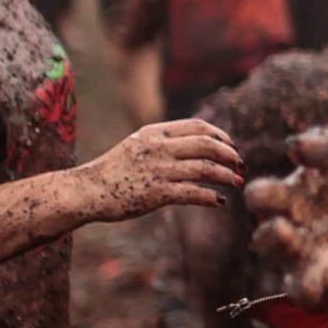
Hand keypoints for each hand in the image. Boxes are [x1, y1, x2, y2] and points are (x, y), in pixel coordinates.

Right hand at [77, 120, 243, 221]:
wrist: (86, 190)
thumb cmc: (115, 169)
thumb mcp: (138, 144)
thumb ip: (165, 140)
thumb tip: (201, 141)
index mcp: (155, 132)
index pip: (198, 126)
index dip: (221, 136)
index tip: (232, 146)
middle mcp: (158, 148)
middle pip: (207, 145)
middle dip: (230, 155)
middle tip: (241, 165)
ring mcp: (157, 170)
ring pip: (205, 169)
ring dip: (226, 176)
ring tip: (237, 182)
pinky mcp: (156, 193)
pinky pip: (193, 193)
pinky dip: (211, 197)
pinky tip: (219, 201)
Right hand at [246, 129, 327, 327]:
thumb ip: (319, 145)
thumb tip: (296, 147)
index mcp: (288, 201)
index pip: (262, 199)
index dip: (262, 197)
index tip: (266, 191)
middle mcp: (296, 239)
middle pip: (270, 247)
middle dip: (274, 242)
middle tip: (285, 232)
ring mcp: (321, 266)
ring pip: (299, 287)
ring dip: (304, 288)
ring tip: (316, 288)